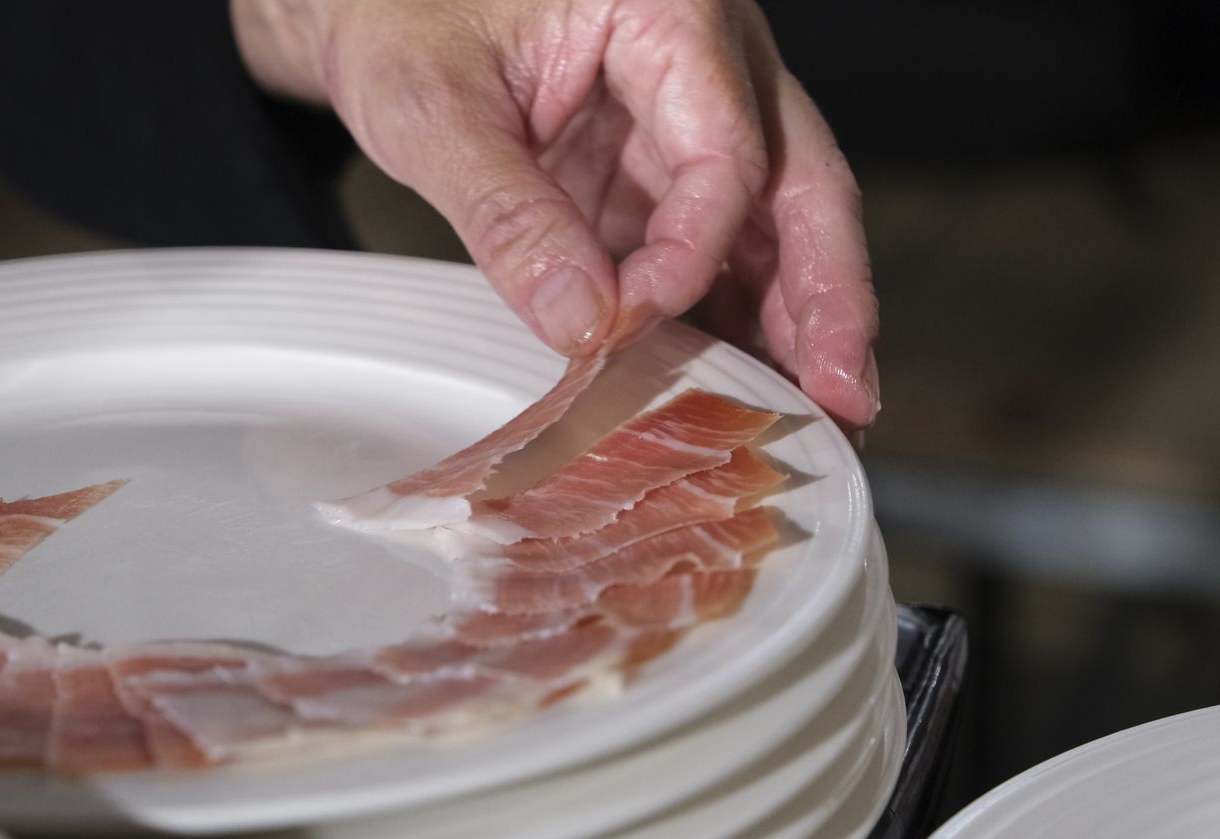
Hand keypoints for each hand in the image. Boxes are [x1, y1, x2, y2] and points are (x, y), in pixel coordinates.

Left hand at [233, 0, 879, 431]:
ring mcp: (692, 113)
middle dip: (827, 301)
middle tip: (843, 401)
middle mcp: (709, 55)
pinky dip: (733, 313)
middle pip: (800, 184)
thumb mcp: (433, 109)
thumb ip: (508, 215)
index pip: (724, 149)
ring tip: (814, 416)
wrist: (376, 5)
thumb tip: (582, 324)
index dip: (692, 253)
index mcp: (669, 9)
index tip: (634, 324)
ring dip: (797, 322)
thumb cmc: (400, 16)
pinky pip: (719, 242)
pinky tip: (745, 382)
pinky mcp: (661, 165)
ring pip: (778, 221)